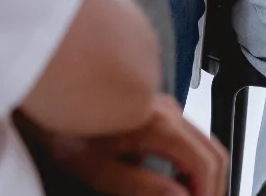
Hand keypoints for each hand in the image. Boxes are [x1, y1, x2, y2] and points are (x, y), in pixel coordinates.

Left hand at [37, 95, 227, 195]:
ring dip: (201, 174)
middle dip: (211, 185)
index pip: (206, 164)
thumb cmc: (64, 126)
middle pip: (214, 152)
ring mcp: (167, 107)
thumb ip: (140, 185)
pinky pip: (190, 137)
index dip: (208, 193)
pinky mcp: (160, 109)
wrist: (51, 81)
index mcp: (160, 126)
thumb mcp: (96, 167)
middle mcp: (170, 111)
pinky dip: (191, 162)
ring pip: (204, 144)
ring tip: (184, 195)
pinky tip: (170, 178)